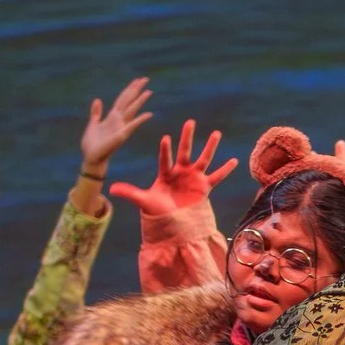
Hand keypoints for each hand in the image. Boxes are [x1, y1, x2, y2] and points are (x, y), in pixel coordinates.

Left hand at [79, 77, 154, 172]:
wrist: (91, 158)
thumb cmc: (92, 144)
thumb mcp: (92, 124)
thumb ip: (96, 112)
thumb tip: (98, 100)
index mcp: (112, 116)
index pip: (123, 99)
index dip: (129, 89)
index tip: (137, 80)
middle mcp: (119, 120)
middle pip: (129, 101)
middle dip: (136, 89)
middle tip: (146, 78)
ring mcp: (121, 127)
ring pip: (132, 109)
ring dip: (140, 100)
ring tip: (149, 91)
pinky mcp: (121, 135)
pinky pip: (132, 125)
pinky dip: (140, 119)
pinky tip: (148, 114)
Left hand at [109, 120, 238, 218]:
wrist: (172, 223)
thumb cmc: (157, 211)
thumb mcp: (144, 200)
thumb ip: (130, 193)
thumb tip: (110, 189)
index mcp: (165, 174)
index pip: (165, 159)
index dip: (165, 150)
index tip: (165, 138)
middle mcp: (180, 172)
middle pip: (185, 152)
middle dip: (187, 137)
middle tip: (190, 122)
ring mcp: (193, 178)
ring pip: (203, 159)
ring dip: (210, 146)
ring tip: (216, 133)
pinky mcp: (205, 187)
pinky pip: (217, 176)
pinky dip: (225, 169)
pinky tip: (234, 160)